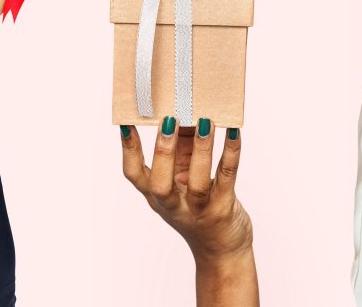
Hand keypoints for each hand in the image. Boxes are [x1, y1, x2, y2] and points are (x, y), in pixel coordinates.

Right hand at [120, 120, 257, 305]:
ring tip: (205, 122)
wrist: (221, 249)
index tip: (126, 122)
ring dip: (201, 150)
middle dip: (164, 151)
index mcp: (157, 196)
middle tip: (170, 119)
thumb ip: (183, 150)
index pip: (134, 174)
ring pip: (197, 182)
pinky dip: (231, 153)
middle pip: (161, 182)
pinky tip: (234, 132)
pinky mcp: (223, 209)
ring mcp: (198, 210)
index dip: (129, 150)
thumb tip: (187, 112)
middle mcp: (174, 205)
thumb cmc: (200, 206)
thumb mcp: (183, 180)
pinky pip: (227, 178)